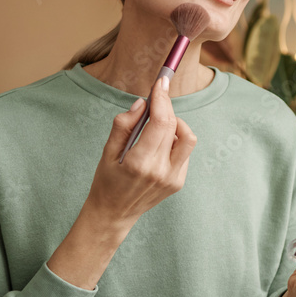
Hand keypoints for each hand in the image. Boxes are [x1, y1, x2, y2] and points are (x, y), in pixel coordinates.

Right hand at [84, 75, 196, 233]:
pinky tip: (158, 146)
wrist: (113, 214)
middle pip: (176, 126)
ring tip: (156, 128)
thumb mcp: (107, 151)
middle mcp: (161, 171)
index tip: (160, 82)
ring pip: (188, 138)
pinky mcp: (179, 182)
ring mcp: (173, 178)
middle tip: (157, 98)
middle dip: (167, 106)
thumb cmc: (106, 181)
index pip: (162, 122)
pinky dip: (175, 141)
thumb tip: (143, 103)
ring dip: (175, 125)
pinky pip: (185, 152)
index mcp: (140, 162)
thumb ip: (124, 124)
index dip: (163, 98)